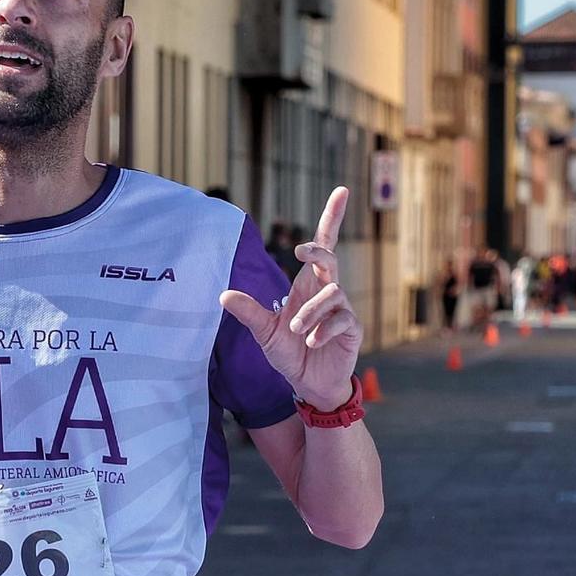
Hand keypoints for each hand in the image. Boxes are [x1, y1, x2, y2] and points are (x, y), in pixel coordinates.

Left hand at [220, 188, 359, 409]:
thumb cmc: (290, 354)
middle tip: (299, 251)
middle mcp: (326, 292)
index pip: (323, 246)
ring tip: (298, 332)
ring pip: (332, 294)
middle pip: (330, 258)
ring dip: (310, 311)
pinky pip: (341, 320)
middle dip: (317, 251)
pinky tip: (312, 343)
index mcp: (307, 286)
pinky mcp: (352, 329)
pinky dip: (323, 331)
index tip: (341, 192)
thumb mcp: (264, 333)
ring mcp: (342, 310)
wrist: (308, 384)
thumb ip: (249, 312)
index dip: (333, 218)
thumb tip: (223, 295)